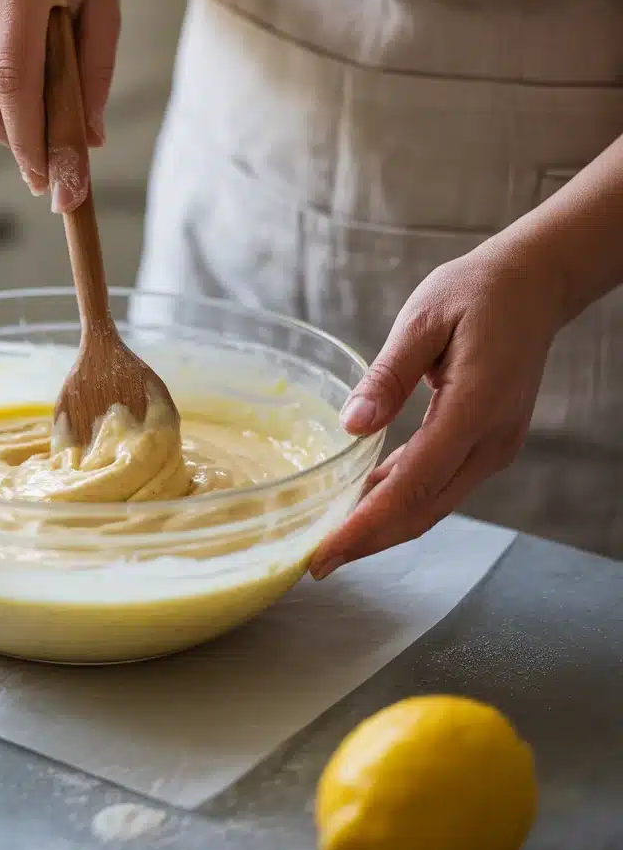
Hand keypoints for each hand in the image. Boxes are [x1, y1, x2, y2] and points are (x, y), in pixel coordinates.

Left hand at [309, 237, 565, 578]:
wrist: (533, 285)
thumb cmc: (476, 293)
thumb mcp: (423, 320)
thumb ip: (389, 376)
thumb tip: (352, 426)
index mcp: (476, 408)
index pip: (413, 484)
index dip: (366, 524)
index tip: (325, 551)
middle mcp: (491, 440)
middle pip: (423, 509)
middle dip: (369, 542)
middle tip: (316, 563)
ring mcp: (493, 446)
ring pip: (432, 504)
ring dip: (383, 527)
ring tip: (332, 543)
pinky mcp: (486, 442)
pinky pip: (439, 484)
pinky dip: (400, 501)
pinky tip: (363, 505)